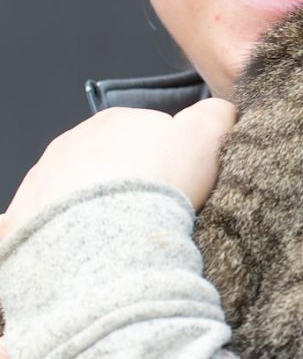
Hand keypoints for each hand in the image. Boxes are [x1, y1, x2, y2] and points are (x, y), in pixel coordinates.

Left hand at [0, 100, 236, 246]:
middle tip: (157, 211)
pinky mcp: (24, 216)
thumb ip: (217, 116)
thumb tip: (222, 111)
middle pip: (112, 160)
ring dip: (98, 207)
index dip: (172, 158)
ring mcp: (44, 178)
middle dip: (131, 181)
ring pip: (79, 190)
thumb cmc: (161, 183)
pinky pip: (47, 221)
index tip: (184, 184)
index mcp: (119, 119)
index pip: (150, 132)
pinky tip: (85, 248)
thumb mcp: (209, 137)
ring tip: (124, 236)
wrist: (108, 236)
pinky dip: (65, 231)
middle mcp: (73, 141)